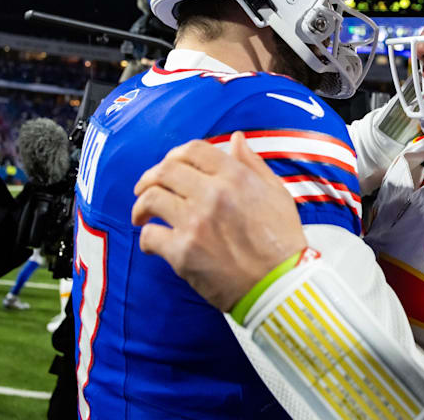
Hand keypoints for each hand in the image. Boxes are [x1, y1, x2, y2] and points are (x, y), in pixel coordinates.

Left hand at [131, 131, 305, 310]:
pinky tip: (152, 244)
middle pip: (165, 170)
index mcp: (235, 177)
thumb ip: (254, 164)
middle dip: (149, 178)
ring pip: (151, 199)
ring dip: (141, 206)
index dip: (175, 155)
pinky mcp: (184, 252)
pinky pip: (151, 236)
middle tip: (144, 189)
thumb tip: (236, 139)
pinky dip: (146, 238)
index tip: (169, 166)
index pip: (193, 150)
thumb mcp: (277, 193)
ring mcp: (196, 223)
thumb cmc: (282, 241)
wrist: (281, 284)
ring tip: (142, 215)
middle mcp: (213, 194)